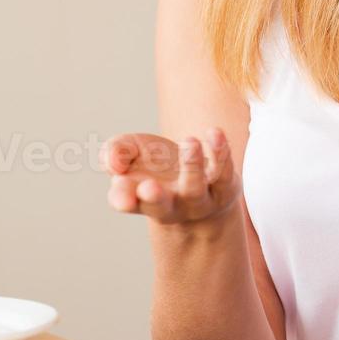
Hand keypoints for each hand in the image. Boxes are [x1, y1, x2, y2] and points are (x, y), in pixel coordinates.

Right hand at [104, 128, 239, 226]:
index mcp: (140, 199)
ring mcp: (198, 199)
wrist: (200, 183)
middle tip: (149, 186)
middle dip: (154, 198)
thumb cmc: (156, 166)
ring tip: (189, 141)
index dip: (122, 198)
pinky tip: (214, 132)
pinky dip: (220, 152)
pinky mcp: (224, 188)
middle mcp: (169, 205)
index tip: (121, 188)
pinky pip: (224, 173)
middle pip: (160, 207)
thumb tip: (114, 163)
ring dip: (191, 165)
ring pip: (195, 189)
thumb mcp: (130, 153)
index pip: (126, 202)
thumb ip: (114, 151)